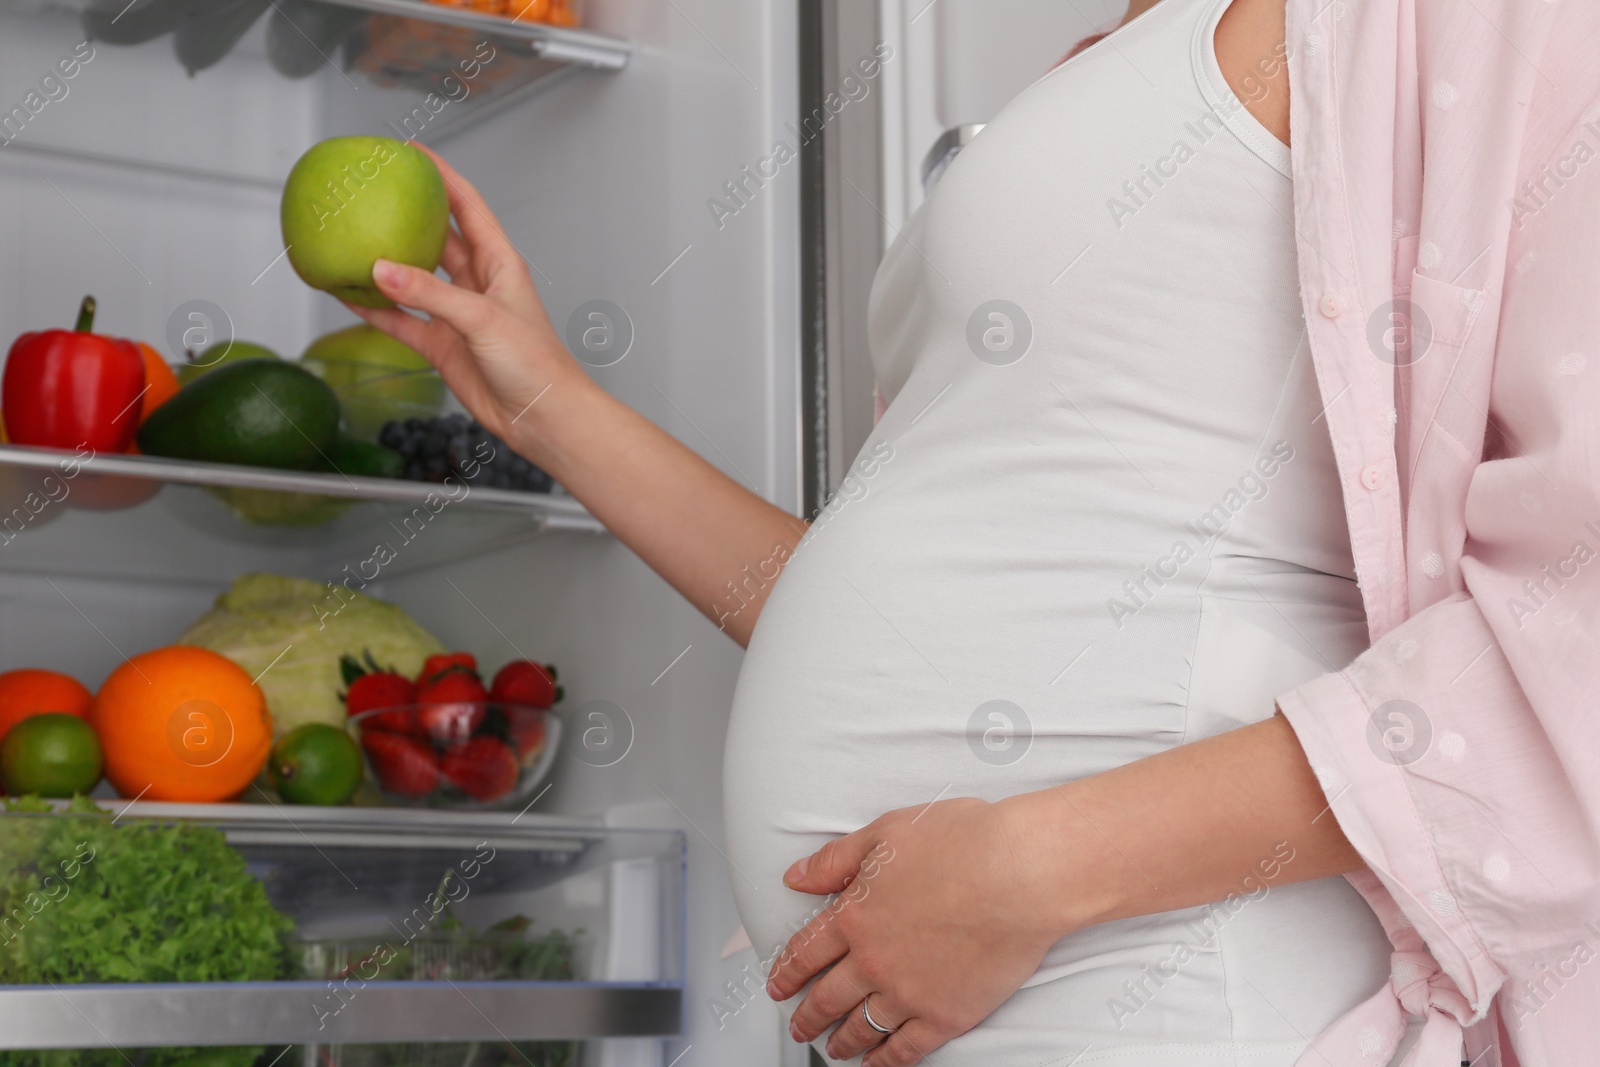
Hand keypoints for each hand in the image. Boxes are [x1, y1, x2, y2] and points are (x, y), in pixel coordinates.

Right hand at [345, 144, 580, 446]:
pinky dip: (376, 310)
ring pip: (413, 280)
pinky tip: (348, 296)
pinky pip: (402, 320)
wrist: (541, 416)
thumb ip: (429, 294)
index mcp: (499, 263)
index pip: (467, 206)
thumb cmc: (535, 364)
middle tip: (372, 193)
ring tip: (350, 241)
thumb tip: (380, 270)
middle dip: (408, 215)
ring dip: (385, 265)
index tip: (411, 151)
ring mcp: (457, 314)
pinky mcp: (442, 345)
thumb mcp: (482, 318)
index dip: (442, 176)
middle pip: (437, 237)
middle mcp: (477, 283)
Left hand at [767, 796, 1082, 1066]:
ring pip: (862, 1026)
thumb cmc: (963, 842)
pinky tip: (877, 1063)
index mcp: (854, 914)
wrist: (1020, 873)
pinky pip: (905, 1048)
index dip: (787, 971)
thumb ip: (836, 860)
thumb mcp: (885, 833)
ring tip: (833, 1049)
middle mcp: (872, 960)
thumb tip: (795, 876)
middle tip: (799, 1026)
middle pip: (827, 996)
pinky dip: (886, 1060)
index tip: (777, 986)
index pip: (806, 951)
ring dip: (841, 1041)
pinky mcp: (945, 1015)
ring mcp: (908, 992)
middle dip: (807, 1014)